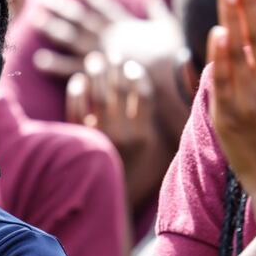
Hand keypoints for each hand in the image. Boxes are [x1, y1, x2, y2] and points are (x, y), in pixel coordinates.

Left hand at [33, 0, 177, 80]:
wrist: (170, 75)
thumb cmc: (172, 53)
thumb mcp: (168, 25)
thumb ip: (158, 9)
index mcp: (124, 25)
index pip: (104, 6)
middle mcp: (108, 36)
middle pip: (80, 19)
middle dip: (61, 9)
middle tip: (43, 1)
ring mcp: (100, 53)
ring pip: (71, 39)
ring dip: (53, 29)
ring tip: (36, 22)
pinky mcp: (98, 73)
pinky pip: (72, 68)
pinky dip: (55, 65)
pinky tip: (39, 61)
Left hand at [67, 53, 175, 210]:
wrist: (113, 202)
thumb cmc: (140, 176)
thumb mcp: (160, 153)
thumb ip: (165, 127)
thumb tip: (180, 101)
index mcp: (145, 135)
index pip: (143, 95)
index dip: (137, 76)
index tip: (132, 65)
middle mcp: (123, 134)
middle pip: (118, 90)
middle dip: (114, 68)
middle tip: (110, 54)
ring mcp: (101, 137)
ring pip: (97, 96)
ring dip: (95, 74)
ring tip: (94, 60)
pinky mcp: (81, 142)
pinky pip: (75, 111)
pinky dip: (75, 94)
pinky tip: (77, 81)